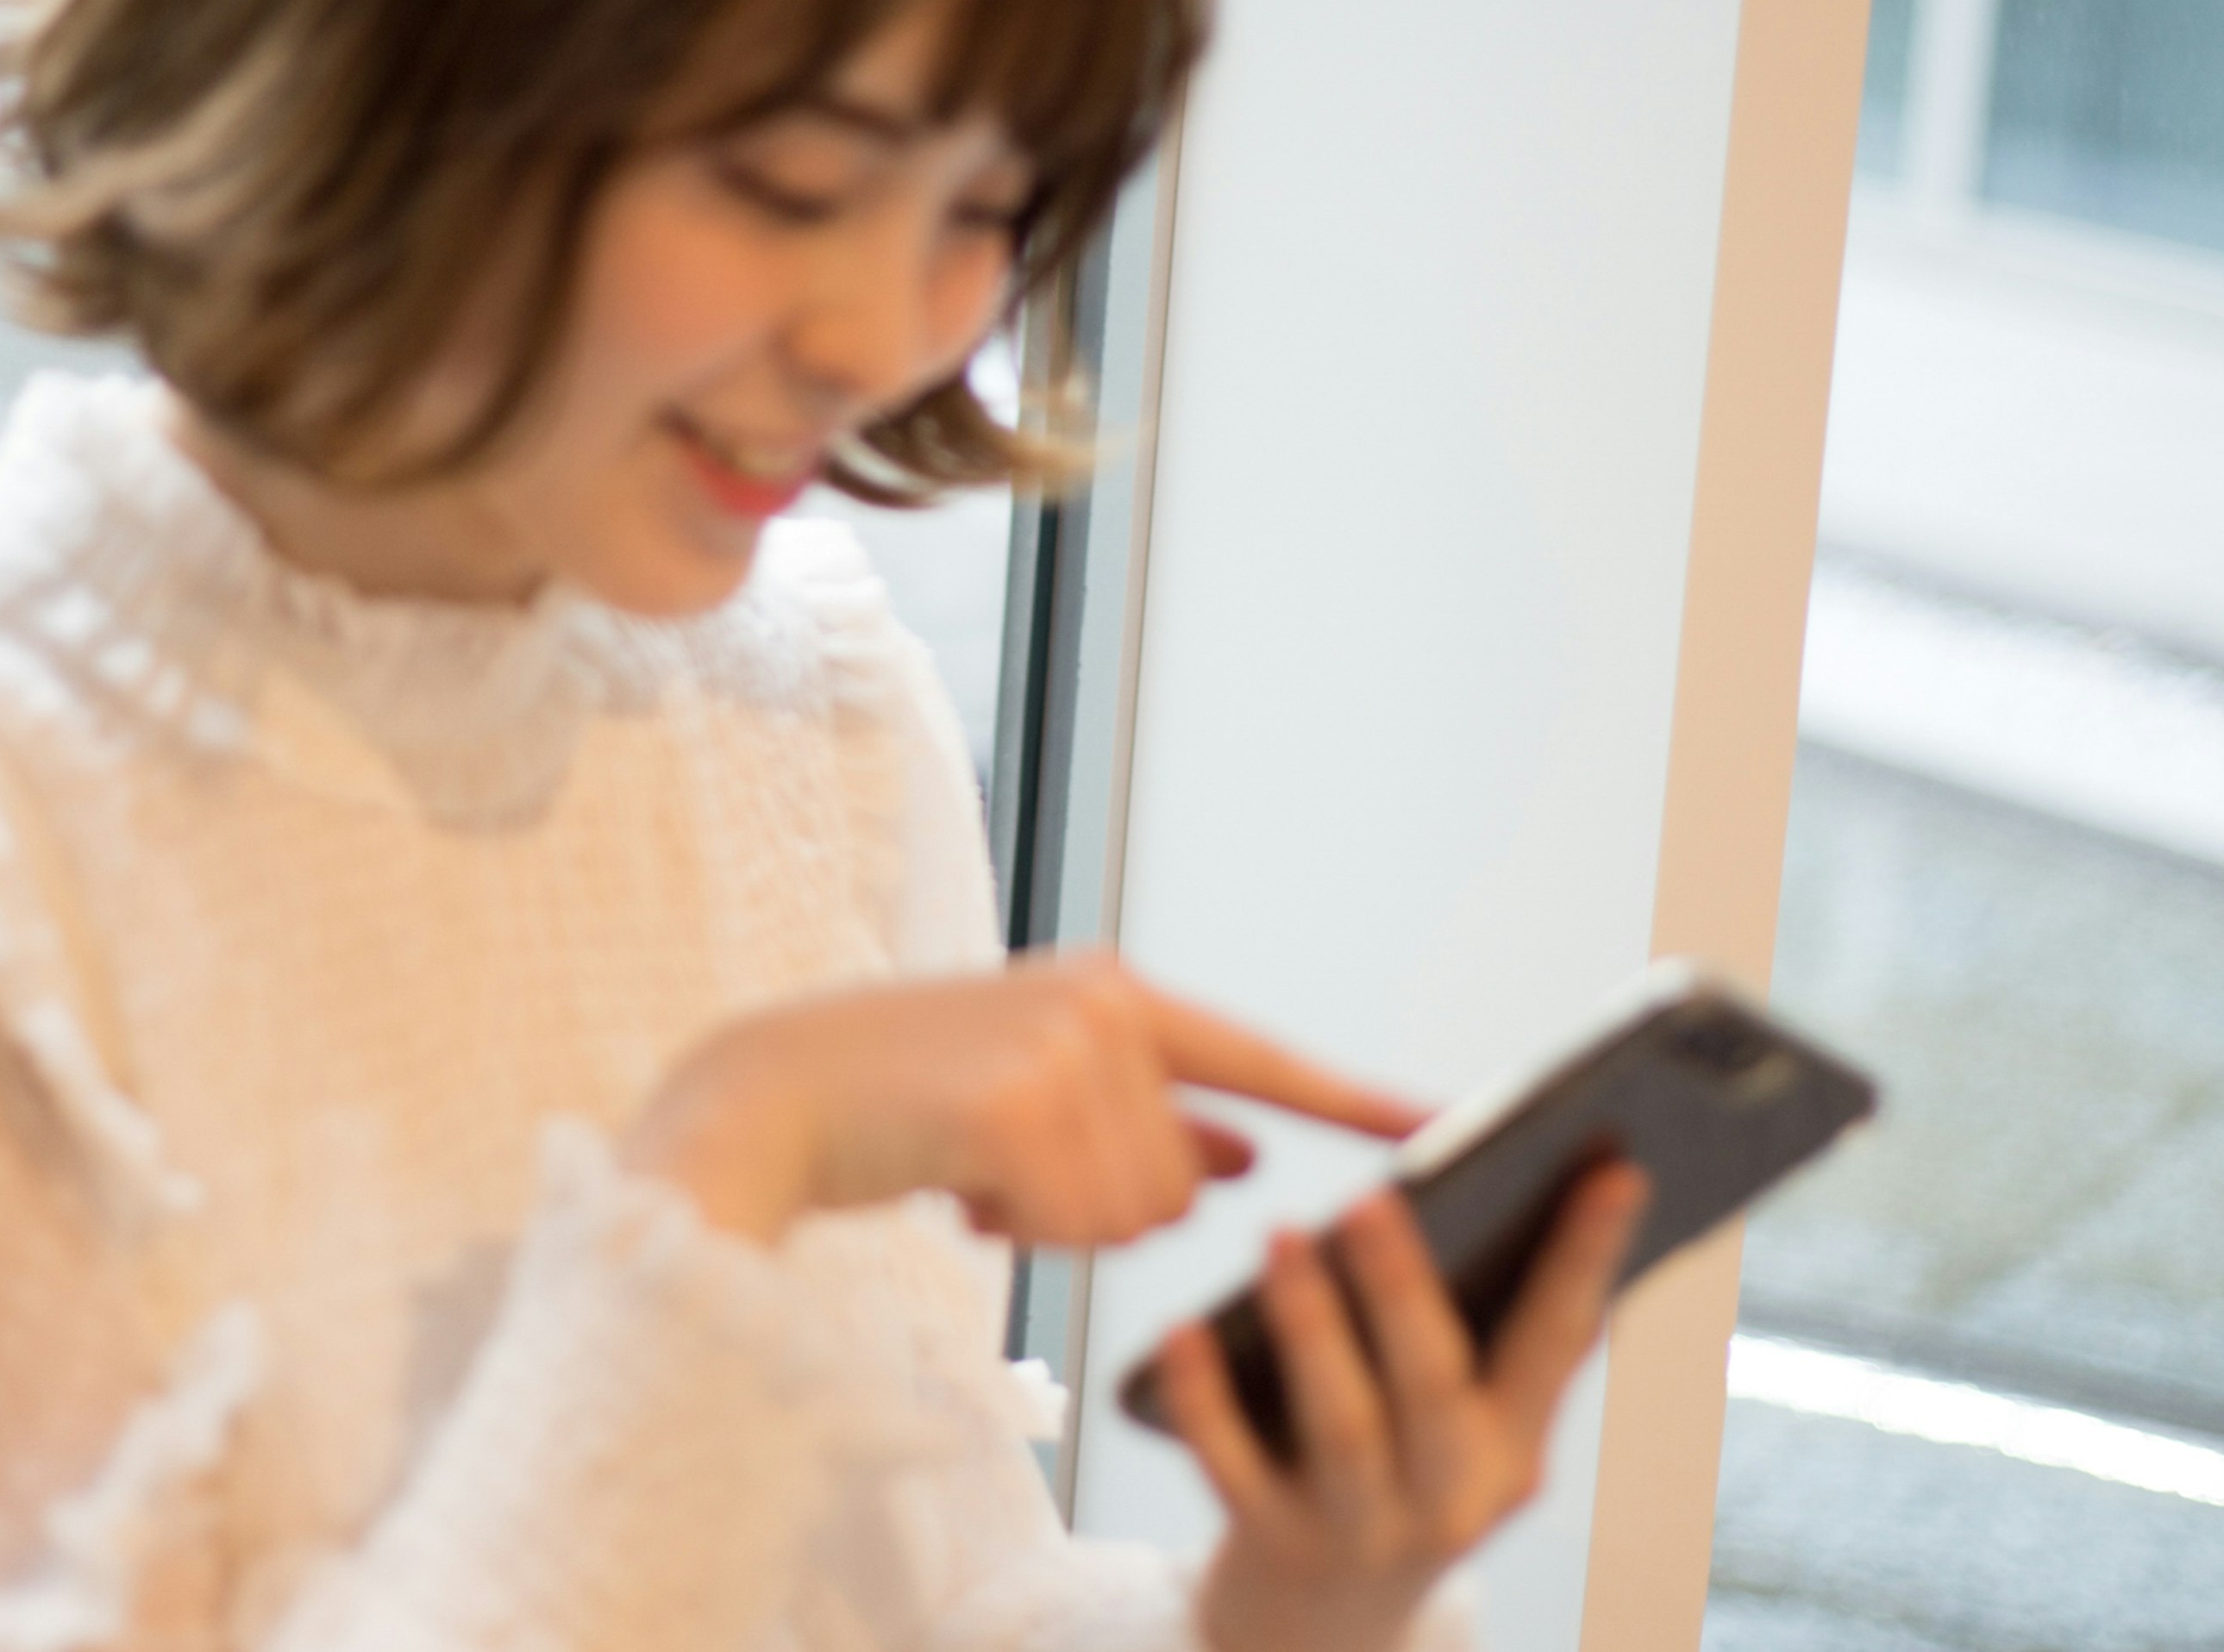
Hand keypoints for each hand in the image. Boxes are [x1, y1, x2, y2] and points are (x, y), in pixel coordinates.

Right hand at [620, 953, 1425, 1244]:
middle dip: (1098, 1204)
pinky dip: (1016, 1230)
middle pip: (1181, 1181)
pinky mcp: (1016, 1103)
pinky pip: (1073, 1225)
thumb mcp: (1041, 1097)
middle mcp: (1106, 1004)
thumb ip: (1148, 1121)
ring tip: (974, 1170)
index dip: (1359, 1100)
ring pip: (1130, 1212)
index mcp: (1119, 993)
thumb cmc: (907, 1106)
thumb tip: (1245, 1161)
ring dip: (1053, 1221)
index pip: (1264, 1060)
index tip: (1451, 1123)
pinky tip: (954, 1186)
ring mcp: (1063, 1048)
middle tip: (1004, 1169)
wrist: (772, 1096)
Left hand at [1163, 1163, 1650, 1651]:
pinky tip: (1180, 1328)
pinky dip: (1204, 1398)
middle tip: (1372, 1197)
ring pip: (1342, 1428)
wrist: (1324, 1633)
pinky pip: (1233, 1468)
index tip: (1617, 1171)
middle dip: (1404, 1291)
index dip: (1589, 1258)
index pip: (1562, 1343)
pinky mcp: (1274, 1548)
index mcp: (1514, 1451)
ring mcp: (1363, 1532)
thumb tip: (1508, 1195)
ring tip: (1283, 1235)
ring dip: (1312, 1327)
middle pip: (1435, 1389)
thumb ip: (1489, 1339)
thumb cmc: (1400, 1478)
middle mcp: (1452, 1499)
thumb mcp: (1467, 1431)